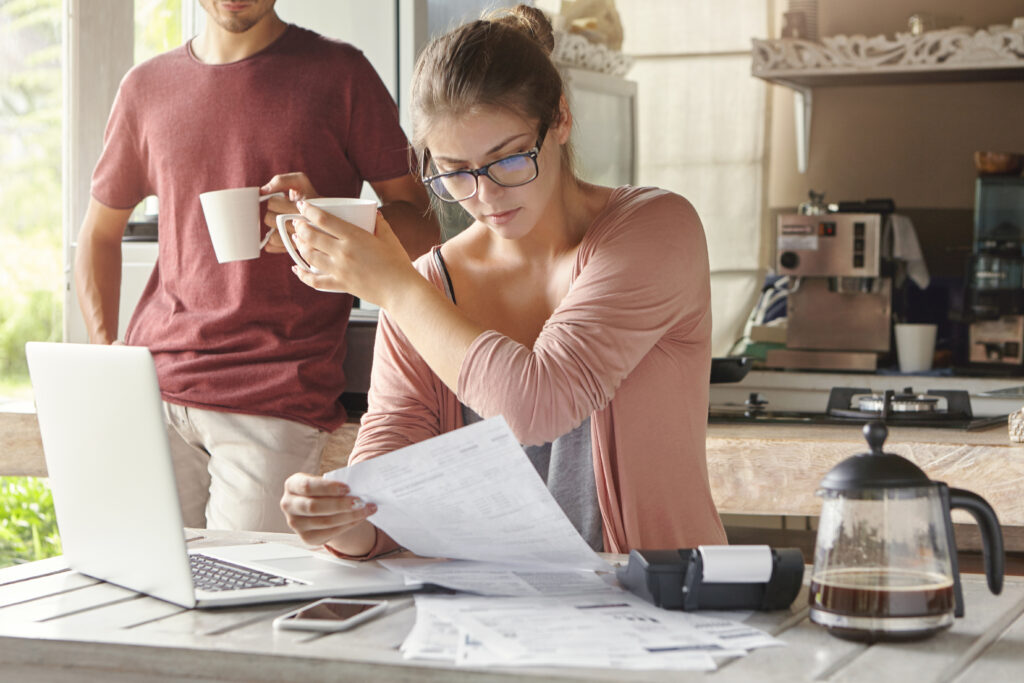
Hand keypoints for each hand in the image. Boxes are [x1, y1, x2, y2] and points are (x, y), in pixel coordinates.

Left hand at [260, 173, 319, 253]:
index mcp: (304, 208)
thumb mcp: (300, 182)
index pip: (272, 203)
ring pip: (271, 235)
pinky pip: (272, 246)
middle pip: (269, 219)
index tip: (283, 200)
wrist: (327, 215)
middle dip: (273, 213)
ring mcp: (300, 241)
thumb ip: (281, 180)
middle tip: (283, 211)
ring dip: (273, 228)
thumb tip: (263, 190)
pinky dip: (273, 241)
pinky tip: (282, 233)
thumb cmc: (309, 196)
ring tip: (283, 222)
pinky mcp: (294, 249)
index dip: (275, 200)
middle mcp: (304, 226)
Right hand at [280, 473, 376, 548]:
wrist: (318, 507)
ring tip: (366, 509)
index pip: (307, 486)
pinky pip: (330, 532)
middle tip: (360, 501)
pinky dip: (348, 524)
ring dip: (349, 516)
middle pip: (314, 507)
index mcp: (292, 485)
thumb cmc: (323, 491)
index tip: (348, 488)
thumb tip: (358, 487)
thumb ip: (334, 485)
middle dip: (340, 504)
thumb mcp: (324, 483)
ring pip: (325, 521)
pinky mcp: (306, 538)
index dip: (328, 488)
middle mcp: (289, 505)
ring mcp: (296, 523)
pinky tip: (360, 518)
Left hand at [289, 199, 419, 306]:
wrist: (401, 290)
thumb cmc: (398, 264)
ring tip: (297, 240)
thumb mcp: (390, 238)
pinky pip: (315, 281)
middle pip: (312, 237)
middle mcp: (343, 252)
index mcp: (355, 237)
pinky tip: (296, 269)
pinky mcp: (340, 285)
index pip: (324, 219)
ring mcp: (340, 270)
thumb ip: (380, 224)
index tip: (302, 206)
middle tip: (297, 223)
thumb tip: (374, 214)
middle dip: (300, 228)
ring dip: (300, 246)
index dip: (309, 211)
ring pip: (310, 256)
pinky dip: (303, 275)